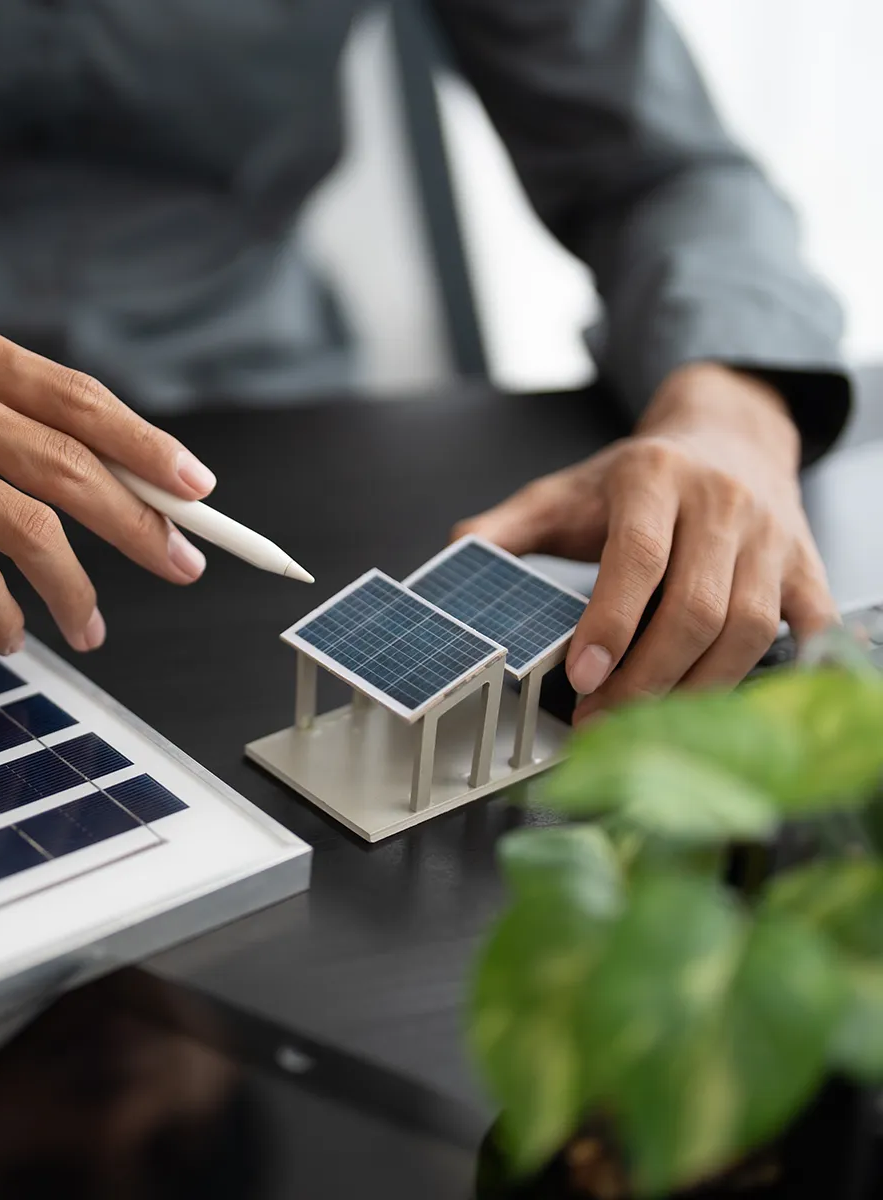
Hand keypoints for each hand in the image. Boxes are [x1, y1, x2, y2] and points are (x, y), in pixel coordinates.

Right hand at [0, 312, 212, 653]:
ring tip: (91, 627)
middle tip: (182, 564)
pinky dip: (7, 618)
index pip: (78, 398)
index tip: (197, 490)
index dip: (147, 448)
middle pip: (73, 464)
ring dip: (78, 590)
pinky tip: (10, 636)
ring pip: (35, 530)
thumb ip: (16, 434)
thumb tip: (138, 496)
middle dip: (141, 524)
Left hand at [454, 363, 837, 722]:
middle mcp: (722, 504)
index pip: (636, 558)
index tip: (581, 676)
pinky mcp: (807, 567)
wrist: (728, 436)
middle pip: (695, 608)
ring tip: (644, 724)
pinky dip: (784, 673)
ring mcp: (772, 538)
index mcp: (654, 478)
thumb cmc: (637, 478)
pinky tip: (738, 709)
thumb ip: (507, 526)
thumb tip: (451, 555)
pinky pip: (809, 628)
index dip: (610, 622)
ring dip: (695, 690)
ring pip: (748, 629)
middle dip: (645, 678)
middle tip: (599, 722)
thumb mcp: (565, 490)